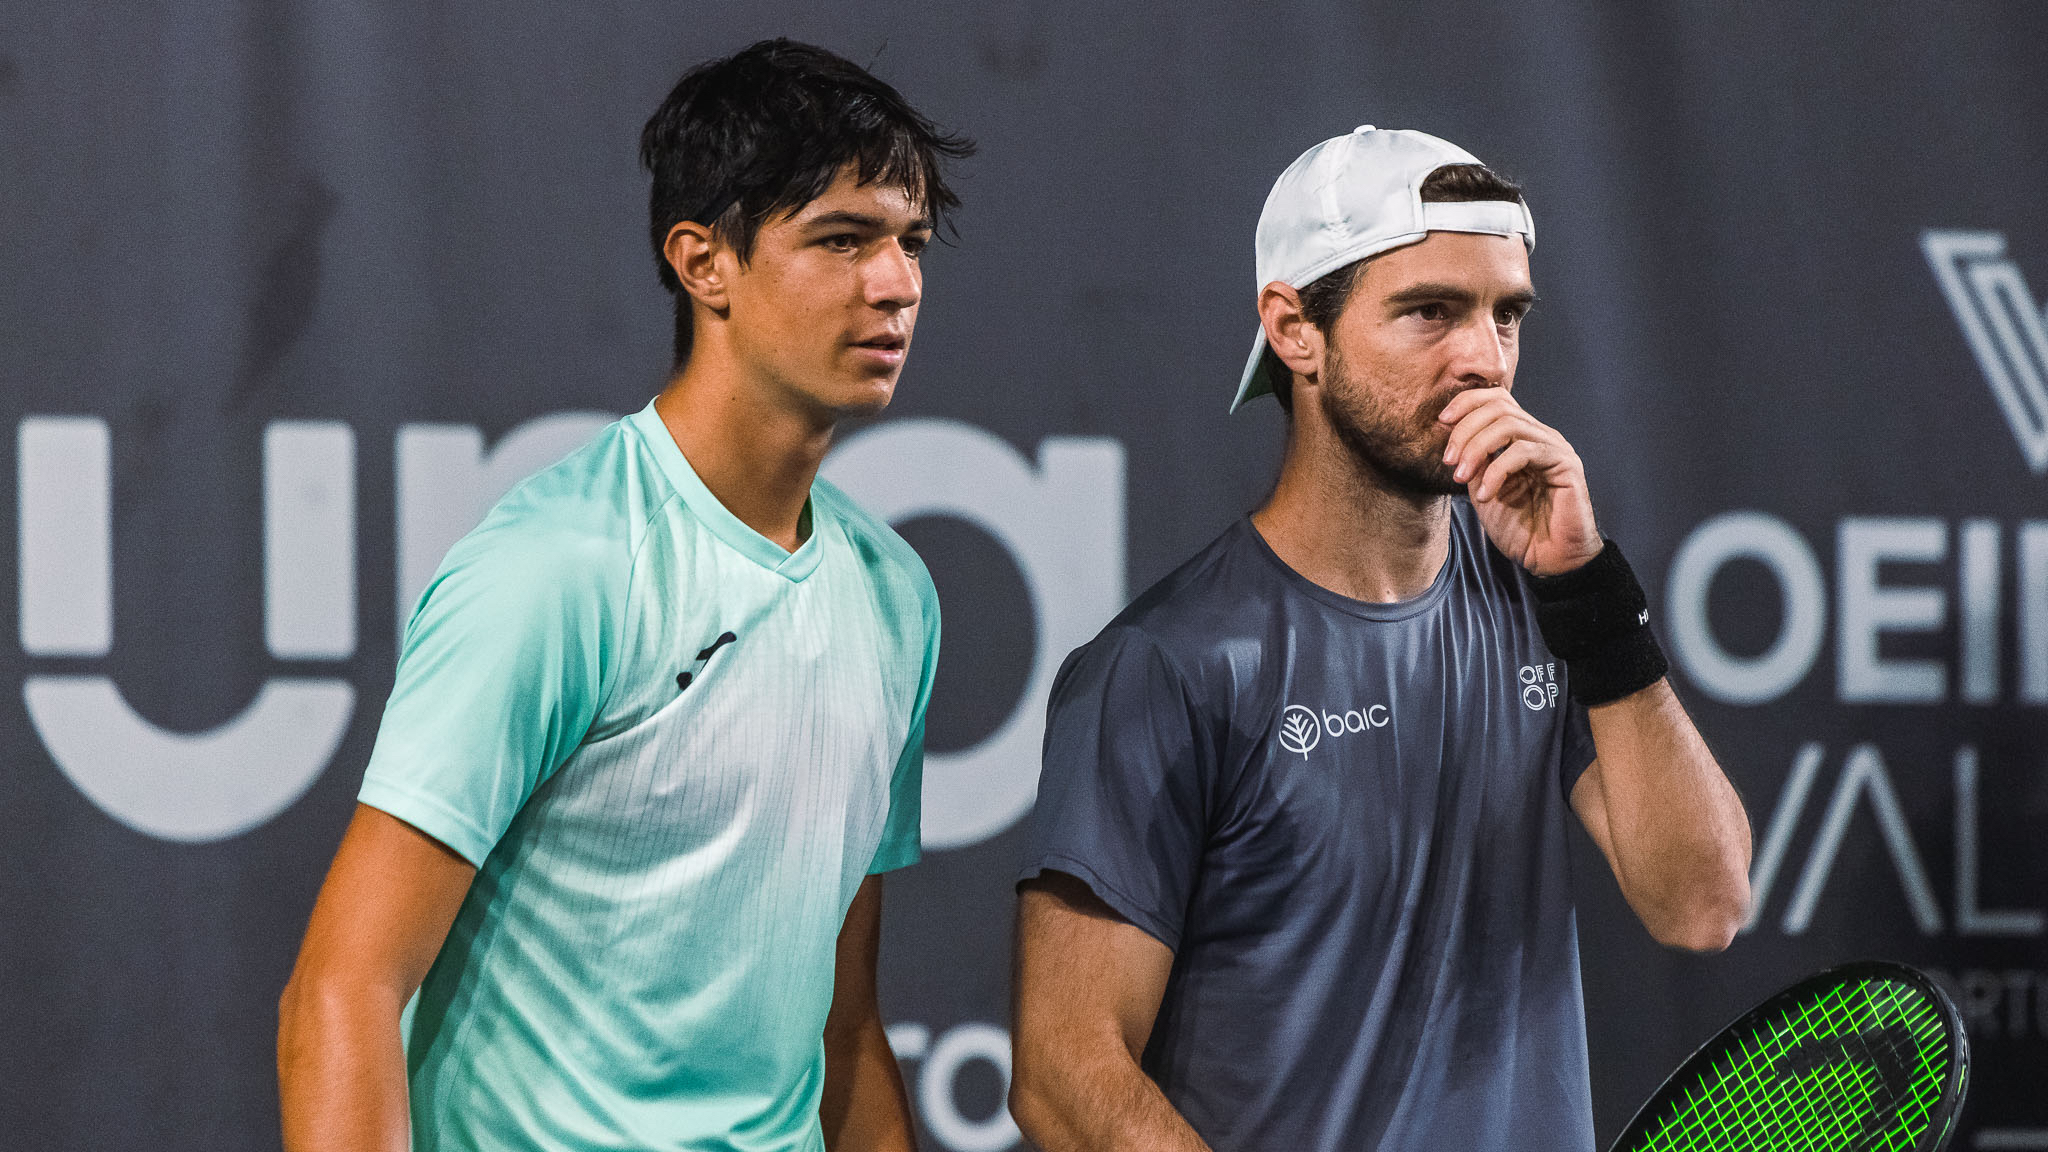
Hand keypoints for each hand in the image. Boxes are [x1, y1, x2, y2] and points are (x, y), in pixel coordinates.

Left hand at [1438, 387, 1600, 575]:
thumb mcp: (1482, 491)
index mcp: (1522, 438)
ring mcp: (1555, 448)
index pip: (1496, 399)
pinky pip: (1524, 451)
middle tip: (1448, 461)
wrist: (1550, 560)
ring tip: (1459, 477)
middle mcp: (1540, 436)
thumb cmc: (1520, 529)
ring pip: (1509, 425)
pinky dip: (1496, 471)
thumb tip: (1453, 439)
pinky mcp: (1566, 464)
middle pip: (1499, 407)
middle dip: (1465, 430)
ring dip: (1476, 448)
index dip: (1466, 402)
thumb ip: (1473, 463)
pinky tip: (1485, 494)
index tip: (1441, 422)